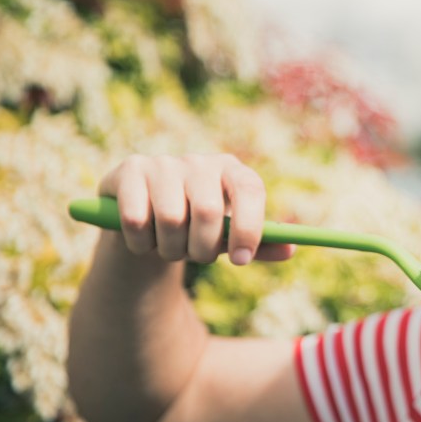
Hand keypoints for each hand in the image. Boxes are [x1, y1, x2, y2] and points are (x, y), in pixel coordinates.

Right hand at [97, 154, 294, 264]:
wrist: (144, 224)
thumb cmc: (196, 230)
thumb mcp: (228, 238)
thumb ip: (260, 245)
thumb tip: (291, 249)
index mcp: (232, 171)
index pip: (250, 189)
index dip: (249, 227)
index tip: (241, 261)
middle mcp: (199, 161)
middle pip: (209, 210)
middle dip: (202, 249)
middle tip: (196, 257)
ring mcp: (162, 162)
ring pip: (171, 219)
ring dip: (171, 250)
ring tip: (169, 248)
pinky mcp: (129, 170)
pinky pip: (136, 219)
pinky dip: (141, 244)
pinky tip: (142, 241)